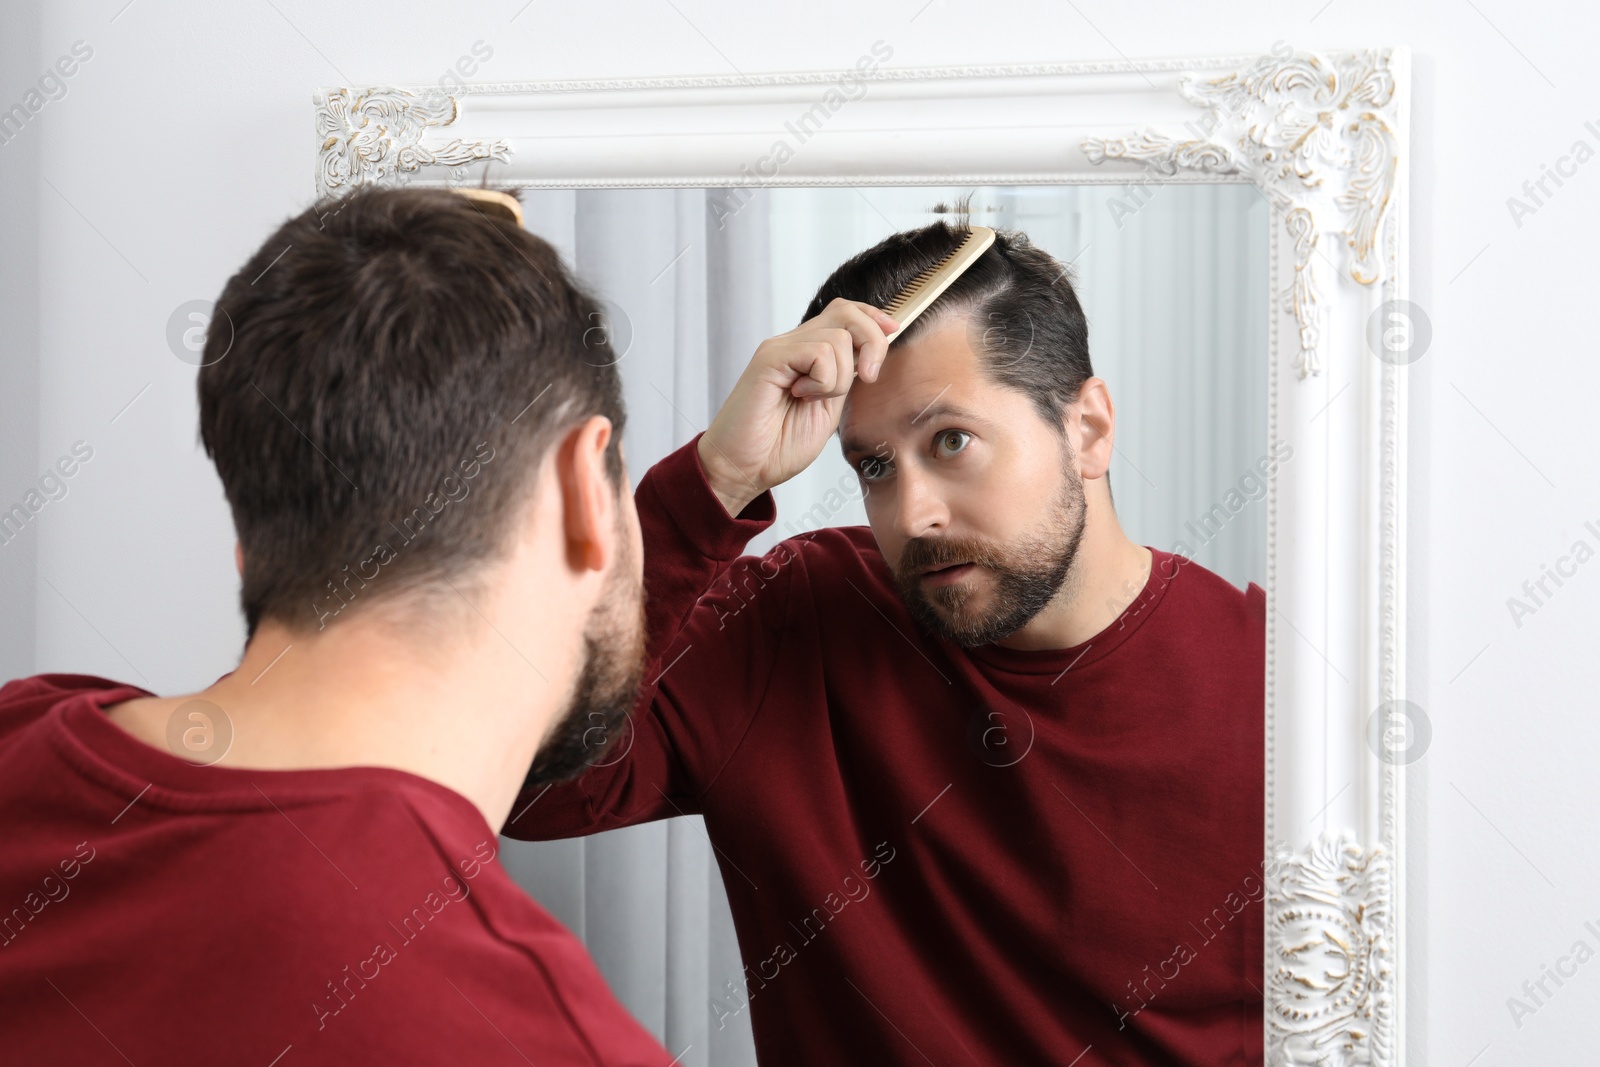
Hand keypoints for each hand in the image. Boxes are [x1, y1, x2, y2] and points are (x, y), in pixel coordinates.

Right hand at [697, 298, 897, 516]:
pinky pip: (818, 352)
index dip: (872, 318)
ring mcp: (780, 348)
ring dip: (838, 378)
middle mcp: (793, 344)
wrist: (742, 467)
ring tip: (812, 399)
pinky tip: (800, 395)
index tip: (891, 332)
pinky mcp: (770, 358)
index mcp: (808, 354)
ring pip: (838, 337)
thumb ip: (845, 378)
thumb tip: (870, 356)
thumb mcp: (829, 408)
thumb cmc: (779, 446)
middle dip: (872, 341)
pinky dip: (822, 381)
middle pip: (846, 311)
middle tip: (866, 378)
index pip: (845, 312)